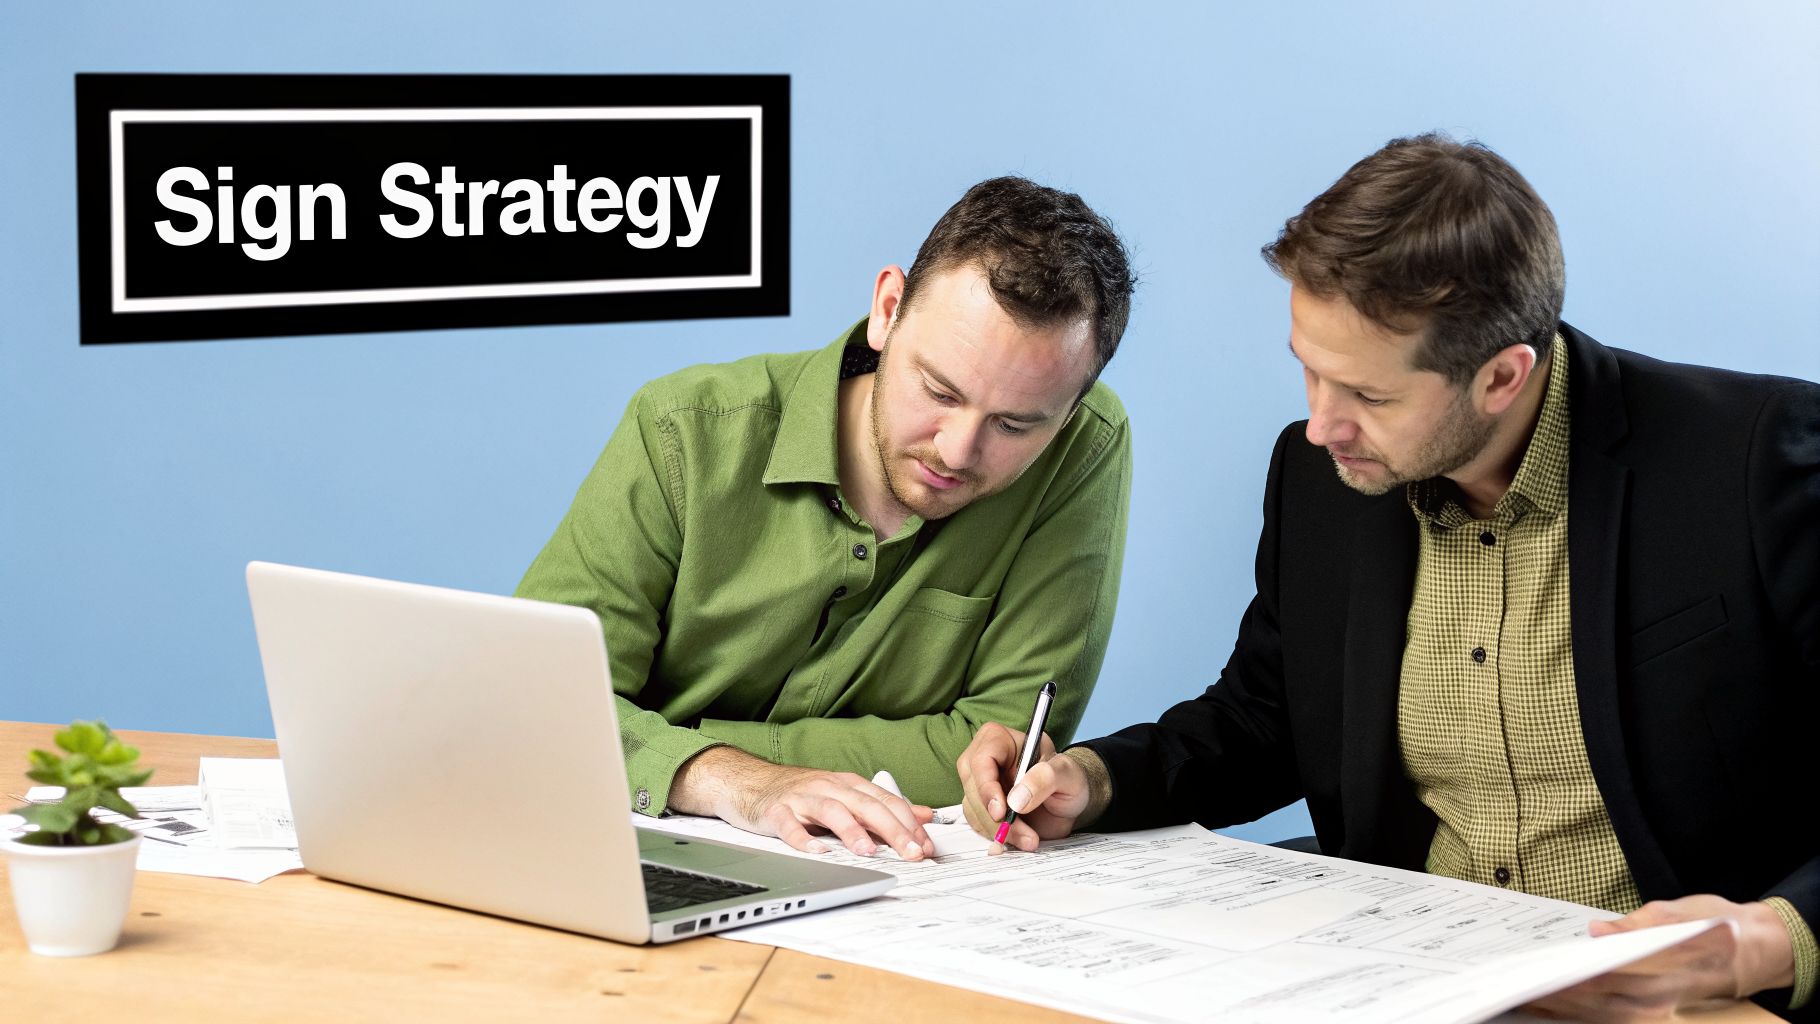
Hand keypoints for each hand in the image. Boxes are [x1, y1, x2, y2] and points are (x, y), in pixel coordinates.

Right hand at [670, 746, 933, 859]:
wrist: (752, 782)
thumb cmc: (803, 793)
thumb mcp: (847, 795)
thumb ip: (884, 806)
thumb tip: (924, 815)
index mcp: (850, 785)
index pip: (887, 802)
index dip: (910, 824)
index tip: (927, 847)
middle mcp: (830, 787)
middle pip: (866, 805)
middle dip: (893, 829)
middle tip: (912, 853)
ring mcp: (802, 797)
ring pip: (832, 810)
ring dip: (852, 831)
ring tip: (868, 851)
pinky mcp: (776, 810)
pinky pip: (790, 824)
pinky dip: (802, 838)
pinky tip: (815, 851)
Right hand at [956, 722, 1092, 853]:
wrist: (1070, 801)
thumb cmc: (1068, 777)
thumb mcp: (1066, 773)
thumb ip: (1044, 779)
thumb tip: (1015, 800)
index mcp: (1000, 739)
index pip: (981, 760)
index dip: (986, 787)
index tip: (1001, 812)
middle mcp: (985, 760)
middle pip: (973, 788)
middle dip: (995, 817)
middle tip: (1024, 834)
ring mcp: (981, 785)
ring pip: (974, 810)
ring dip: (999, 831)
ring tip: (1029, 839)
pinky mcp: (982, 807)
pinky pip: (980, 825)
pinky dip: (998, 836)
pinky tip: (1020, 839)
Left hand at [1524, 895, 1796, 1021]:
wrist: (1755, 950)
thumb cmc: (1717, 925)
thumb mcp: (1682, 913)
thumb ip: (1639, 924)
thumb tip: (1598, 931)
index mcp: (1668, 971)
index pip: (1609, 980)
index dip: (1572, 982)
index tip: (1539, 977)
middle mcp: (1662, 998)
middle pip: (1598, 1003)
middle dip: (1556, 999)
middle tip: (1515, 990)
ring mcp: (1658, 1009)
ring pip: (1602, 1015)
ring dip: (1562, 1010)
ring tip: (1523, 1000)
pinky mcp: (1653, 1011)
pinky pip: (1611, 1017)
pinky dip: (1580, 1013)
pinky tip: (1551, 1007)